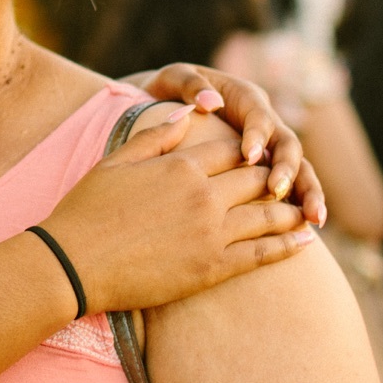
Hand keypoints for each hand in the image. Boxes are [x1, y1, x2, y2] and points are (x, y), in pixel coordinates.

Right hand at [37, 111, 312, 315]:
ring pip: (267, 215)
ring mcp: (211, 233)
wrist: (72, 264)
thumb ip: (157, 135)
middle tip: (295, 180)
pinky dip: (288, 246)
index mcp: (181, 165)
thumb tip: (190, 113)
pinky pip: (262, 254)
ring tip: (310, 210)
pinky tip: (305, 242)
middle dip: (276, 175)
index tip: (260, 153)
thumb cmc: (86, 210)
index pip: (231, 148)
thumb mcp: (116, 161)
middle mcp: (203, 195)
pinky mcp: (212, 268)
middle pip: (256, 177)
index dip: (248, 149)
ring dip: (292, 210)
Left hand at [128, 63, 327, 229]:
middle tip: (277, 190)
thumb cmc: (168, 91)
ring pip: (298, 168)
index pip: (258, 116)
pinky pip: (290, 188)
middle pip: (287, 143)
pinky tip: (307, 233)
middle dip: (287, 168)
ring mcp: (270, 147)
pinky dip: (300, 207)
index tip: (248, 156)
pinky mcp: (267, 170)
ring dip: (307, 192)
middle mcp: (265, 122)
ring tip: (313, 219)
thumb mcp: (174, 79)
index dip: (256, 135)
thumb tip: (210, 102)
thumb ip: (191, 85)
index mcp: (245, 98)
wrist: (166, 105)